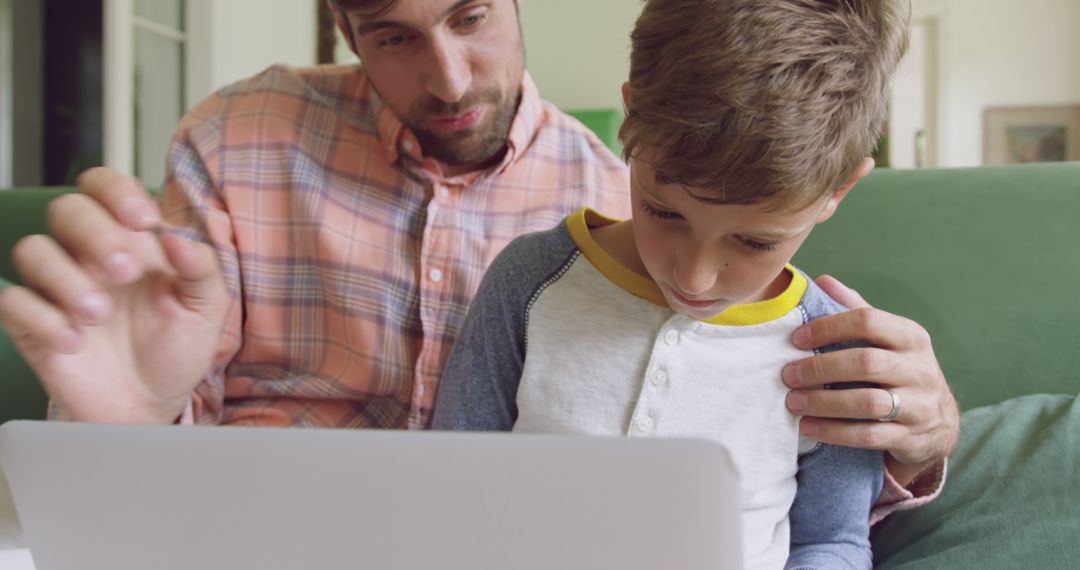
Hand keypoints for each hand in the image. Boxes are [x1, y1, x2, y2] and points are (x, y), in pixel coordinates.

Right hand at [0, 167, 227, 423]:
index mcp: (131, 240)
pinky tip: (74, 342)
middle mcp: (89, 255)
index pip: (105, 187)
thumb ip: (201, 269)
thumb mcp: (205, 309)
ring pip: (33, 250)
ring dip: (66, 278)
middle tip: (125, 272)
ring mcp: (57, 288)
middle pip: (67, 210)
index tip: (142, 218)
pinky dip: (41, 318)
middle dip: (95, 234)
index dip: (116, 190)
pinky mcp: (32, 323)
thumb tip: (178, 235)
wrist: (152, 405)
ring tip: (100, 315)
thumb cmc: (176, 348)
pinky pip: (12, 301)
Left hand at [783, 275, 959, 485]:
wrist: (939, 421)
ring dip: (824, 403)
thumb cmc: (899, 369)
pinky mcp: (911, 437)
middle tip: (788, 375)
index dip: (828, 327)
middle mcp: (919, 368)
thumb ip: (856, 309)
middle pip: (866, 362)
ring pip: (868, 403)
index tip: (796, 338)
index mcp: (910, 336)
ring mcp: (919, 405)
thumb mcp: (887, 337)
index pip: (868, 320)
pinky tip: (808, 427)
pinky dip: (834, 432)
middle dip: (821, 368)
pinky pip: (869, 436)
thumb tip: (822, 281)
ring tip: (793, 402)